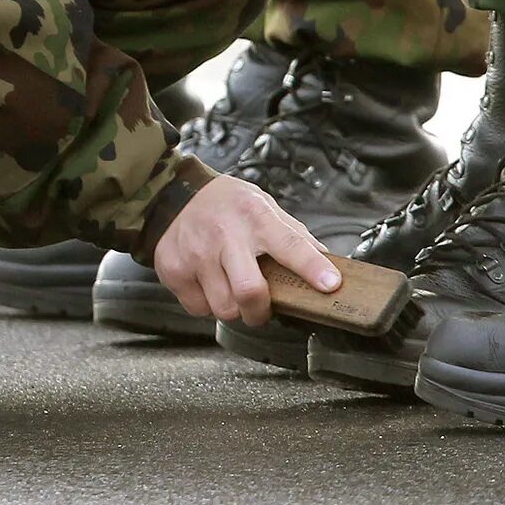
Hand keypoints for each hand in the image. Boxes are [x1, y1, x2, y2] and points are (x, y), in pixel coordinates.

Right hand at [152, 174, 340, 325]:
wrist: (174, 193)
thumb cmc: (227, 204)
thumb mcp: (264, 206)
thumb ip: (294, 235)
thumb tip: (327, 262)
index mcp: (255, 217)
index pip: (289, 245)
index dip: (312, 268)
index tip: (330, 284)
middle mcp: (226, 235)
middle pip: (250, 291)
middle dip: (261, 311)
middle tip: (261, 307)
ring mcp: (196, 253)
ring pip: (224, 308)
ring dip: (233, 307)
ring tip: (230, 287)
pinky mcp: (173, 269)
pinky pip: (199, 309)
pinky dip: (207, 304)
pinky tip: (208, 283)